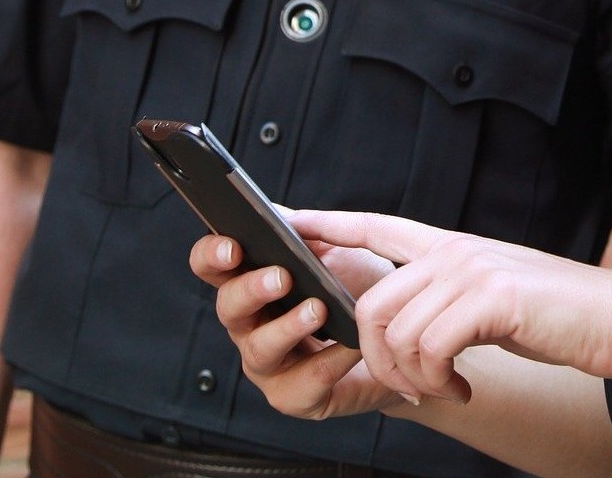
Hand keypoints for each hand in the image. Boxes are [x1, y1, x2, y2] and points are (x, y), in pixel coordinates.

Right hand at [188, 233, 398, 419]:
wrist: (399, 330)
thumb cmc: (360, 284)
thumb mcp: (339, 247)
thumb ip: (308, 230)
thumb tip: (283, 215)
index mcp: (253, 280)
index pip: (213, 266)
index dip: (212, 255)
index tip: (233, 246)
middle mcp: (251, 324)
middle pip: (228, 307)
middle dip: (251, 290)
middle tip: (281, 277)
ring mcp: (269, 364)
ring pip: (259, 349)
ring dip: (287, 327)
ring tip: (318, 309)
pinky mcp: (296, 396)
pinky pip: (302, 383)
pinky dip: (328, 361)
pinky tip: (350, 344)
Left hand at [289, 211, 611, 405]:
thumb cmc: (557, 314)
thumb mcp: (492, 295)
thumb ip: (448, 298)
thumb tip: (403, 326)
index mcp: (454, 246)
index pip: (378, 225)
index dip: (331, 224)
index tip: (290, 222)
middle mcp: (457, 251)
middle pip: (372, 299)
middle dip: (374, 358)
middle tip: (409, 387)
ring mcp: (474, 271)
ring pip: (396, 328)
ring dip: (410, 377)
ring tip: (442, 388)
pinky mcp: (494, 298)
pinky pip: (430, 347)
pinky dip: (438, 381)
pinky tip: (464, 387)